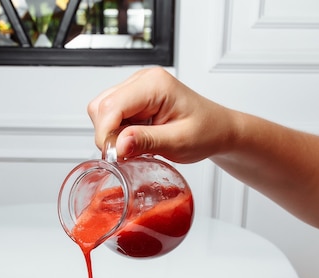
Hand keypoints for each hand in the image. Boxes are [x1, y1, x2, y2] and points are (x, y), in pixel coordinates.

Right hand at [87, 67, 234, 163]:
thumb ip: (146, 142)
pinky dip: (116, 132)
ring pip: (101, 110)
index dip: (106, 134)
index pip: (112, 106)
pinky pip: (110, 115)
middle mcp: (142, 80)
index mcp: (155, 84)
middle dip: (107, 135)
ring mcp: (136, 88)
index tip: (115, 156)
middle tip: (126, 154)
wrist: (217, 130)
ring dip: (111, 133)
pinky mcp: (133, 99)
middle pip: (101, 106)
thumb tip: (118, 144)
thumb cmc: (205, 132)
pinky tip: (134, 140)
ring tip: (134, 147)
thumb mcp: (178, 142)